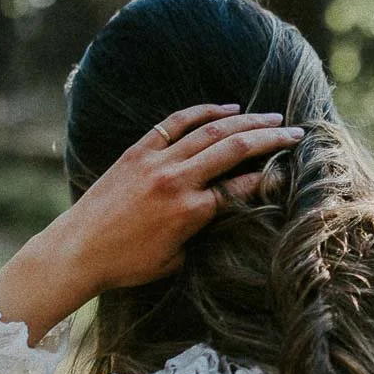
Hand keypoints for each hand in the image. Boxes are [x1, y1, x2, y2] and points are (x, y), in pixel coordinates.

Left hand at [0, 104, 303, 338]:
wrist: (77, 250)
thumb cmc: (126, 265)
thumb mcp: (175, 260)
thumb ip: (204, 234)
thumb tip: (228, 212)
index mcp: (190, 213)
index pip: (242, 187)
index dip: (268, 176)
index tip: (288, 168)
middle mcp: (177, 181)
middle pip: (235, 150)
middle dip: (270, 138)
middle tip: (296, 133)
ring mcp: (156, 161)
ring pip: (211, 130)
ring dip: (247, 120)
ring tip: (272, 116)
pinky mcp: (138, 151)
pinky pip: (176, 123)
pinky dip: (204, 111)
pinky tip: (227, 108)